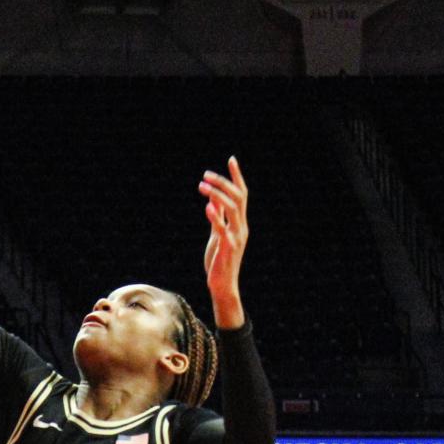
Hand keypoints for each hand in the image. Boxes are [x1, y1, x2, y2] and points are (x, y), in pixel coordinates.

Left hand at [198, 156, 248, 321]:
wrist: (222, 284)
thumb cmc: (219, 260)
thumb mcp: (217, 234)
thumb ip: (218, 218)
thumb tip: (213, 200)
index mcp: (239, 222)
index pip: (242, 194)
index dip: (237, 176)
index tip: (231, 159)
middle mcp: (241, 227)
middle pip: (238, 197)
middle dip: (223, 183)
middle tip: (206, 174)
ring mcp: (236, 237)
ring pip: (232, 209)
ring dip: (217, 195)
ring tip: (202, 186)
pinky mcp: (228, 247)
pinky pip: (223, 229)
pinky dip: (216, 217)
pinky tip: (207, 207)